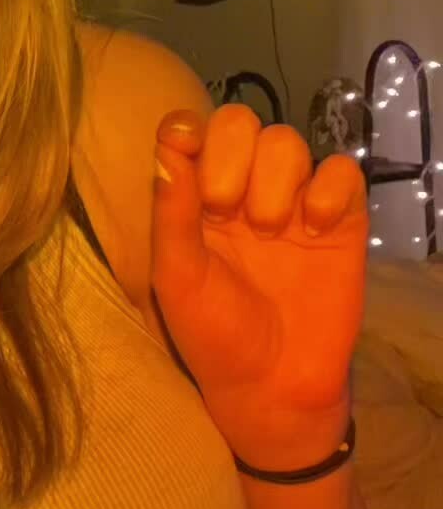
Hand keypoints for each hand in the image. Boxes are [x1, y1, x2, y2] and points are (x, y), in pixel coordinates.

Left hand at [151, 104, 368, 460]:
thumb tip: (166, 147)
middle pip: (242, 123)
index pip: (194, 132)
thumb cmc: (214, 334)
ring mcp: (294, 202)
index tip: (184, 143)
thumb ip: (171, 212)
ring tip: (267, 231)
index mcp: (197, 200)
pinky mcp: (341, 218)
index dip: (190, 127)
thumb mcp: (178, 276)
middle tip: (224, 211)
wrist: (272, 384)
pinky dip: (327, 189)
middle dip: (231, 157)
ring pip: (288, 142)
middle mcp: (244, 191)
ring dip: (274, 179)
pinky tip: (314, 228)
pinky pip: (342, 171)